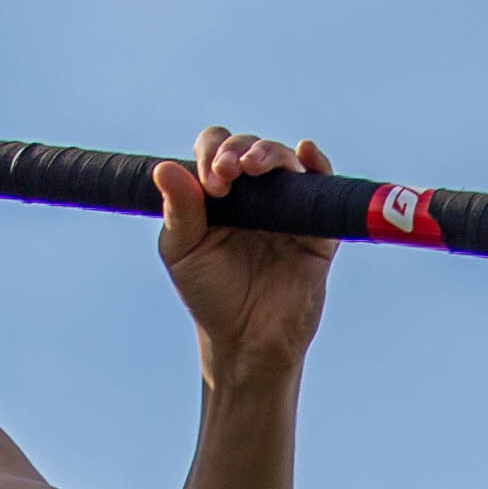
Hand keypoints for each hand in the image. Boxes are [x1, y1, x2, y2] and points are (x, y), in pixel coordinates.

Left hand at [155, 129, 335, 380]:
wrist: (247, 342)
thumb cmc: (211, 296)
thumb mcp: (183, 252)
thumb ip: (178, 211)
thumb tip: (164, 168)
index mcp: (220, 192)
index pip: (216, 149)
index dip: (212, 153)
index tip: (209, 184)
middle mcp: (255, 192)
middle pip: (250, 146)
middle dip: (237, 151)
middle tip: (226, 174)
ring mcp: (288, 207)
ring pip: (285, 161)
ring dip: (270, 153)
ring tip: (253, 167)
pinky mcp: (317, 230)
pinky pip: (322, 189)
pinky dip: (318, 165)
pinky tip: (306, 153)